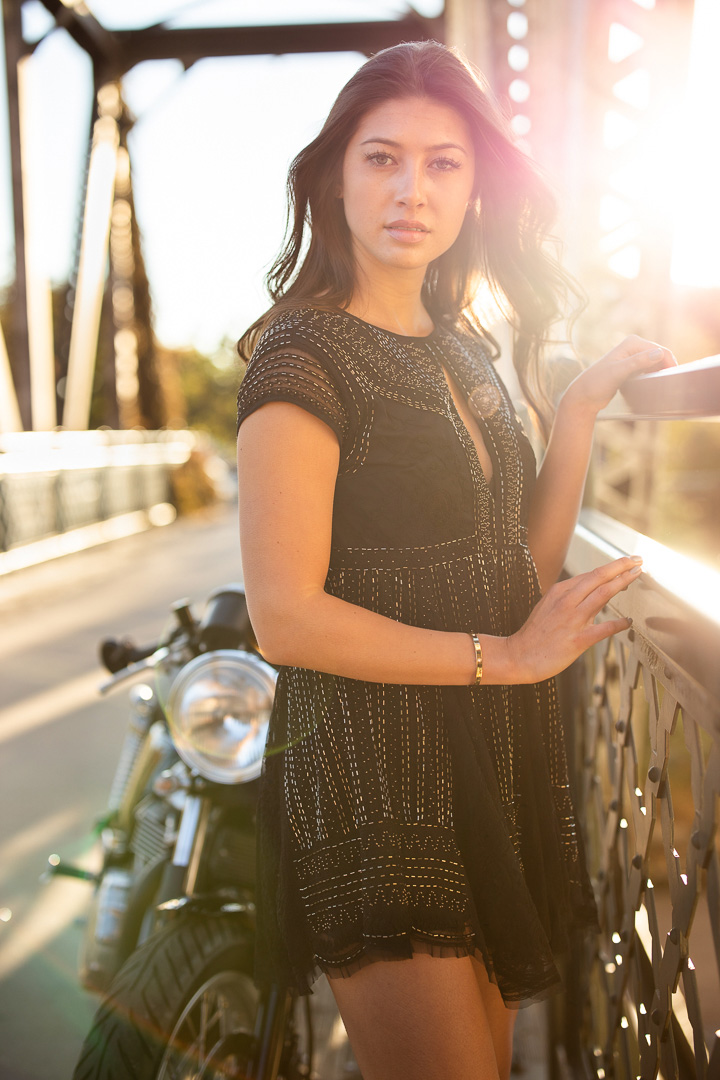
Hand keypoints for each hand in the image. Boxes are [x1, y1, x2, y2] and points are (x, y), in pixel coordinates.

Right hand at [507, 555, 641, 682]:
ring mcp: (572, 620)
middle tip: (638, 560)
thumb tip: (590, 589)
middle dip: (621, 566)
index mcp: (559, 591)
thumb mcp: (548, 606)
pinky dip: (619, 624)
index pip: (591, 575)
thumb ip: (568, 597)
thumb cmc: (534, 633)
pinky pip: (604, 628)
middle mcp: (567, 601)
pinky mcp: (577, 640)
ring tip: (637, 576)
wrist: (519, 656)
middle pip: (599, 577)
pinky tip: (628, 621)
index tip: (626, 564)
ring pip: (603, 594)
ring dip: (623, 583)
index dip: (612, 568)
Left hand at [561, 335, 676, 416]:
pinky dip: (653, 377)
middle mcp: (634, 346)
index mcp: (632, 343)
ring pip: (655, 364)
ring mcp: (633, 357)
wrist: (584, 396)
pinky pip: (649, 371)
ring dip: (660, 374)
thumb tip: (658, 353)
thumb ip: (637, 362)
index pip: (660, 350)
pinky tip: (653, 387)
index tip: (675, 379)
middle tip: (672, 386)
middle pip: (660, 356)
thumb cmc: (597, 383)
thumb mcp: (618, 372)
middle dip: (666, 368)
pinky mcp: (631, 368)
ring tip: (664, 387)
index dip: (670, 363)